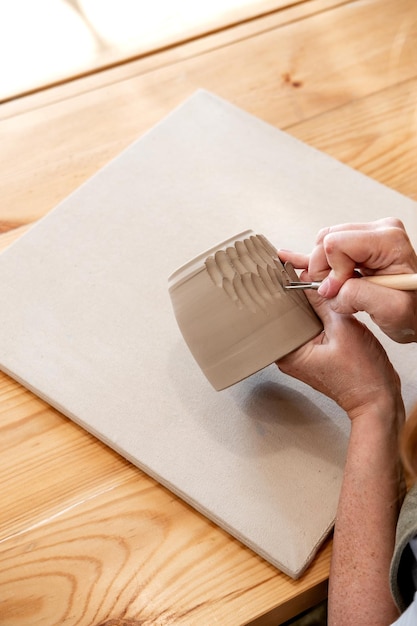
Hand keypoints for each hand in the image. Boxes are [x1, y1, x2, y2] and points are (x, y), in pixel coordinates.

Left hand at [277, 287, 402, 419]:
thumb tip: (307, 278)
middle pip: (286, 316)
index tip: (291, 276)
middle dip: (298, 299)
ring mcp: (299, 356)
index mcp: (287, 353)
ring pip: (299, 321)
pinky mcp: (312, 354)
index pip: (276, 314)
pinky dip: (318, 318)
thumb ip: (322, 302)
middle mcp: (288, 356)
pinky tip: (326, 310)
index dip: (283, 292)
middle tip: (308, 282)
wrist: (376, 398)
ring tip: (320, 296)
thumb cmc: (362, 375)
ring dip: (310, 308)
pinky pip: (310, 328)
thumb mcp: (343, 328)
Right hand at [279, 218, 416, 342]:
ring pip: (323, 245)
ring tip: (340, 289)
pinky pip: (327, 245)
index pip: (336, 244)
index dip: (331, 272)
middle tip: (338, 292)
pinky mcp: (359, 244)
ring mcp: (368, 235)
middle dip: (325, 271)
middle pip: (326, 241)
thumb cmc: (413, 311)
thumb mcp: (391, 310)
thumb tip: (329, 288)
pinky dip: (311, 258)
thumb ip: (358, 296)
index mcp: (389, 240)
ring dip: (324, 272)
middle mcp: (379, 231)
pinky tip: (291, 259)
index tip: (341, 291)